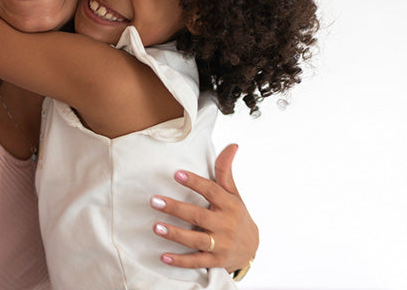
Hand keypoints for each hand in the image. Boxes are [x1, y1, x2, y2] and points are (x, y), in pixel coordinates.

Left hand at [150, 144, 257, 271]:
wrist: (252, 248)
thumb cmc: (237, 216)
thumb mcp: (234, 194)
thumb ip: (226, 171)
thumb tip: (232, 145)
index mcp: (229, 205)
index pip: (211, 191)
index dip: (195, 182)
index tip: (177, 173)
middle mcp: (225, 224)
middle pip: (199, 216)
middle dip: (176, 208)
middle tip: (154, 200)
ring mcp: (220, 244)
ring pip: (196, 239)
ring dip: (175, 234)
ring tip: (155, 226)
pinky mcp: (215, 261)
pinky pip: (196, 261)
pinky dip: (180, 260)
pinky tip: (163, 256)